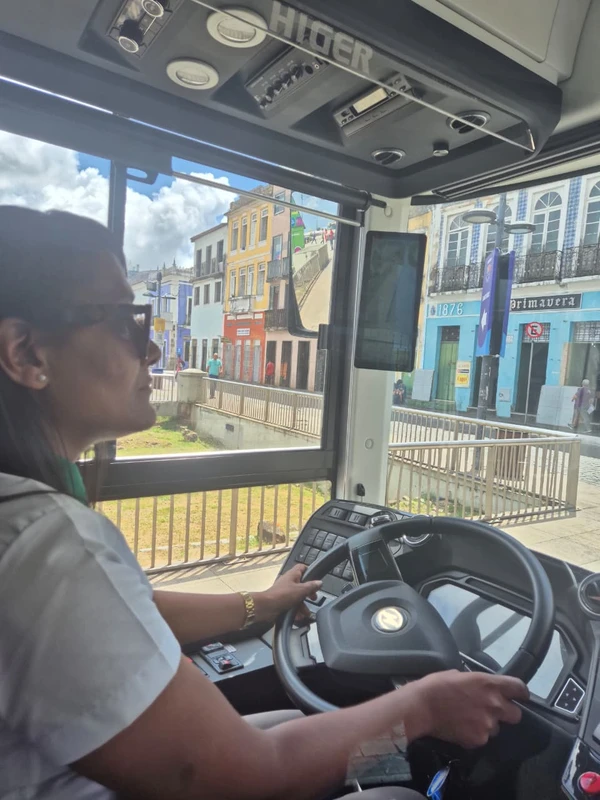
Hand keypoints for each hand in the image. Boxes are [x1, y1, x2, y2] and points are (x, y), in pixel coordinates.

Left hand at [254, 565, 321, 622]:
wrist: (266, 607)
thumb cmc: (283, 595)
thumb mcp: (301, 590)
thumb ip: (311, 586)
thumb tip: (319, 582)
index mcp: (292, 575)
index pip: (302, 568)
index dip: (310, 572)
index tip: (316, 579)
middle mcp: (288, 582)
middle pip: (302, 584)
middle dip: (308, 593)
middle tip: (313, 598)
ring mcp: (284, 592)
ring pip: (297, 596)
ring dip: (303, 605)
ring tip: (306, 613)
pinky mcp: (281, 601)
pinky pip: (291, 604)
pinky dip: (296, 610)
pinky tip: (299, 617)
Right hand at [406, 670, 528, 747]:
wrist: (421, 707)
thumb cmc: (436, 685)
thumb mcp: (460, 675)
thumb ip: (477, 683)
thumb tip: (481, 687)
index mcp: (489, 684)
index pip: (519, 688)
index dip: (521, 693)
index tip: (519, 696)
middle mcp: (494, 705)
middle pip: (516, 714)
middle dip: (507, 713)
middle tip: (492, 711)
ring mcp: (487, 724)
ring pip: (497, 728)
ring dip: (487, 725)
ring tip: (468, 720)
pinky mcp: (478, 740)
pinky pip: (482, 738)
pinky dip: (474, 735)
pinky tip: (461, 728)